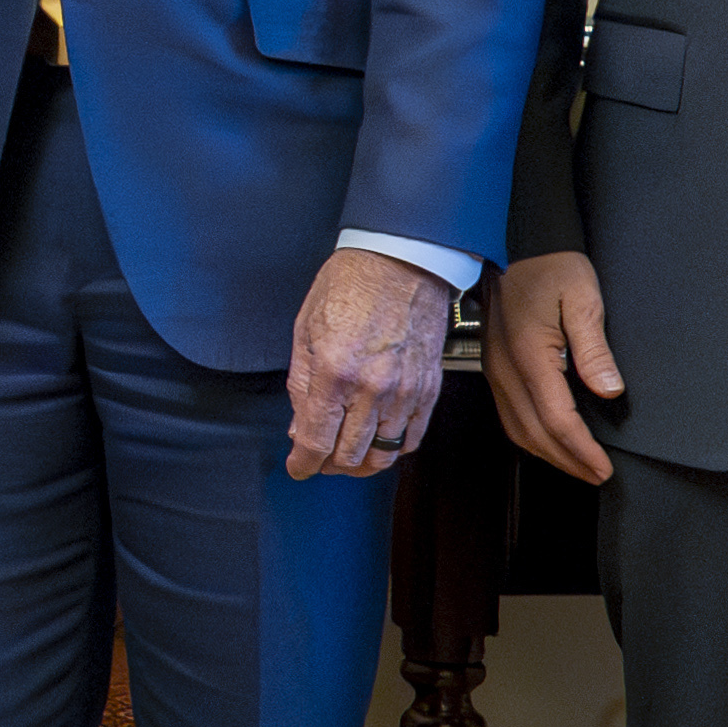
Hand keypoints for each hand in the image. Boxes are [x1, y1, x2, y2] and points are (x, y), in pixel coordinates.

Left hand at [288, 249, 455, 479]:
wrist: (401, 259)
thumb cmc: (350, 284)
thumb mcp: (306, 329)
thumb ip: (301, 384)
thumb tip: (299, 424)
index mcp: (335, 372)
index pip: (316, 441)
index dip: (303, 463)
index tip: (299, 467)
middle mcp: (372, 388)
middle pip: (350, 456)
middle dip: (328, 466)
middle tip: (319, 459)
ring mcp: (405, 391)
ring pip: (383, 455)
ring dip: (361, 462)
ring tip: (347, 455)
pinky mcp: (428, 388)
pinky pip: (412, 438)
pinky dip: (394, 448)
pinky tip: (379, 440)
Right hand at [485, 250, 620, 484]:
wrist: (514, 244)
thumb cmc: (549, 264)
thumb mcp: (583, 296)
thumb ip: (594, 346)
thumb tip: (608, 389)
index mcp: (529, 355)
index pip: (556, 418)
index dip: (581, 449)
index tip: (603, 467)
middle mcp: (506, 370)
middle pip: (534, 433)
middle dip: (568, 461)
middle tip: (597, 475)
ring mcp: (495, 370)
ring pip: (518, 429)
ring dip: (549, 453)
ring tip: (578, 465)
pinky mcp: (495, 367)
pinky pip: (509, 415)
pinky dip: (531, 436)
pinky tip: (549, 440)